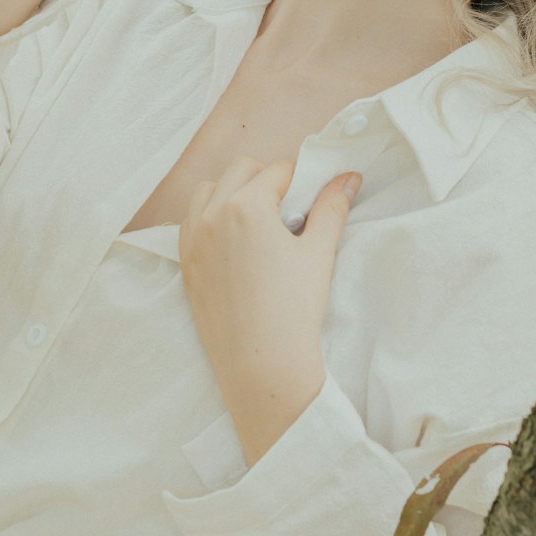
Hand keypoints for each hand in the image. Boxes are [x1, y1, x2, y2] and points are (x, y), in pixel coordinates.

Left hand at [178, 156, 361, 394]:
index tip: (311, 197)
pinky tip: (233, 242)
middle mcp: (213, 214)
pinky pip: (191, 221)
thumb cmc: (294, 309)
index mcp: (247, 206)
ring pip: (209, 190)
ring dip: (232, 192)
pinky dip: (209, 217)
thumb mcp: (319, 252)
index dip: (300, 180)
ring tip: (257, 223)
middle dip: (266, 180)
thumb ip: (332, 207)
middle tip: (288, 210)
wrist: (261, 365)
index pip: (278, 171)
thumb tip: (349, 177)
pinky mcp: (185, 263)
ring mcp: (193, 239)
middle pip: (241, 170)